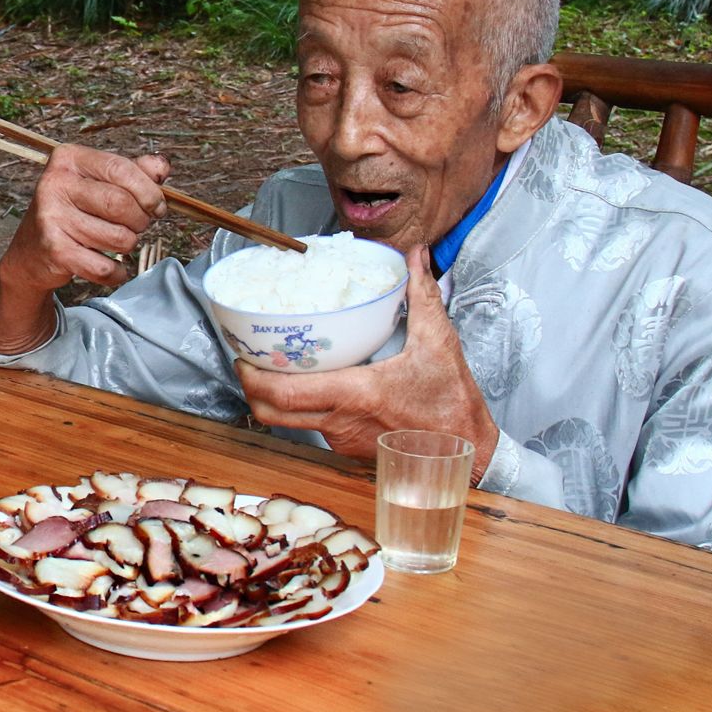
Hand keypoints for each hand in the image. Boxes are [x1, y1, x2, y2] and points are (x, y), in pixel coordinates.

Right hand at [0, 144, 168, 352]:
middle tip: (138, 226)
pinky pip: (104, 267)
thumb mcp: (98, 182)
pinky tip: (114, 267)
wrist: (30, 252)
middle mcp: (55, 184)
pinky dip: (117, 272)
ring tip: (118, 242)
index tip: (157, 206)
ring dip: (128, 245)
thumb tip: (161, 168)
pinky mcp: (55, 250)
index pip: (121, 168)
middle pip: (121, 204)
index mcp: (68, 159)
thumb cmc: (72, 211)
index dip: (149, 191)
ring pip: (118, 238)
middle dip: (141, 221)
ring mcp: (52, 218)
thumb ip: (132, 172)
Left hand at [234, 244, 499, 480]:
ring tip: (273, 367)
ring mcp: (340, 438)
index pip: (283, 394)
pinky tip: (308, 383)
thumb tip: (414, 256)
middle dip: (250, 387)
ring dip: (273, 398)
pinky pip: (311, 427)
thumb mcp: (438, 343)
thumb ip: (422, 296)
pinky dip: (300, 407)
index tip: (243, 355)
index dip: (252, 377)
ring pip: (287, 423)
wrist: (468, 455)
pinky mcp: (347, 448)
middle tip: (248, 360)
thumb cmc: (453, 404)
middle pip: (271, 413)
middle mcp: (339, 421)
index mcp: (354, 395)